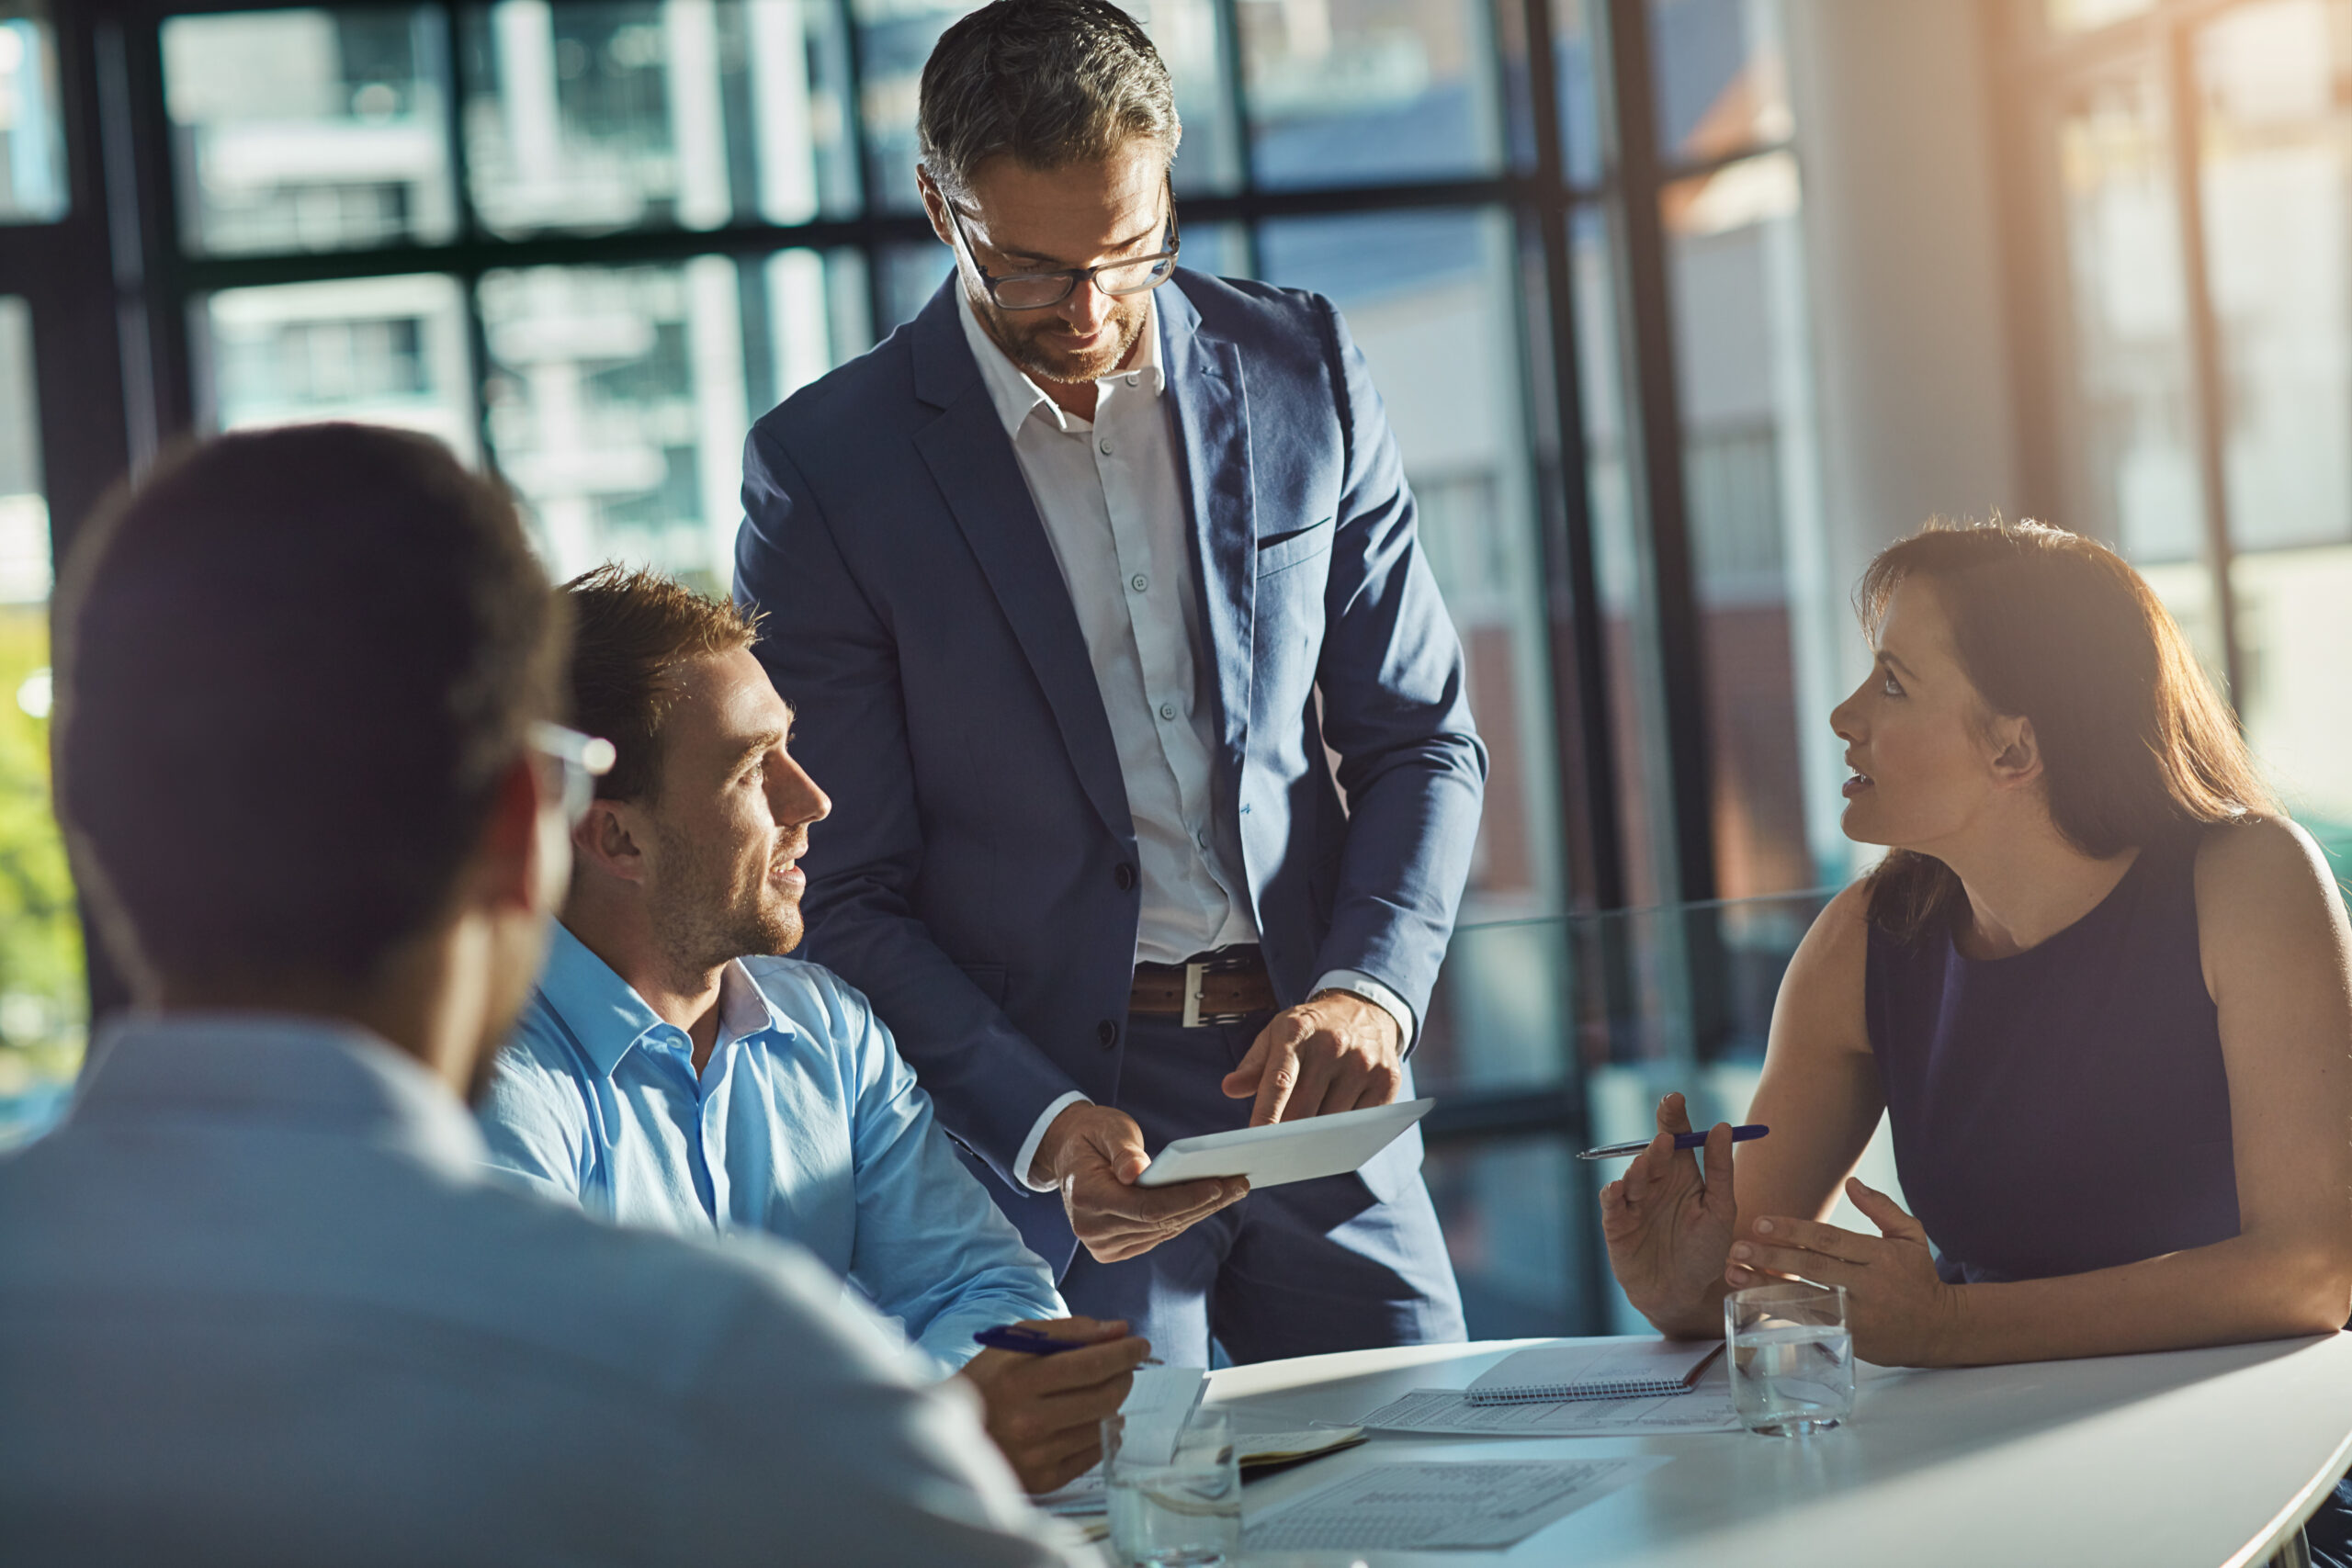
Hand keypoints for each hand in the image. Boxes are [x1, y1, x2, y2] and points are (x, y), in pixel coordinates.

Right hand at [957, 1317, 1154, 1492]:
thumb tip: (1119, 1330)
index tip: (1140, 1345)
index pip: (1089, 1364)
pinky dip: (1104, 1434)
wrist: (953, 1434)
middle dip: (1124, 1376)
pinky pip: (1094, 1454)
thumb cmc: (988, 1380)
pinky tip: (1097, 1420)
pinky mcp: (1044, 1480)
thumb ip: (1068, 1331)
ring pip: (1102, 1425)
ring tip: (1106, 1391)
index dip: (1123, 1353)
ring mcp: (1037, 1454)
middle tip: (1126, 1367)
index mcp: (1019, 1379)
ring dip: (1114, 1404)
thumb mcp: (1016, 1342)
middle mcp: (1028, 1419)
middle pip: (1102, 1396)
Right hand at [1031, 1102, 1246, 1262]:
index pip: (1146, 1207)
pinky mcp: (1114, 1250)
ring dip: (1199, 1212)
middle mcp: (1091, 1229)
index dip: (1185, 1199)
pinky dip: (1183, 1218)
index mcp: (1086, 1197)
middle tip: (1240, 1184)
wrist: (1070, 1154)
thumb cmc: (1094, 1135)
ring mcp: (1101, 1245)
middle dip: (1203, 1204)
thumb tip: (1136, 1173)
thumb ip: (1122, 1150)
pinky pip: (1156, 1235)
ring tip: (1232, 1190)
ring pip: (1162, 1231)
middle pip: (1160, 1222)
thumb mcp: (1107, 1128)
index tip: (1219, 1186)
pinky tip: (1209, 1202)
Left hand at [1221, 989, 1401, 1125]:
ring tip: (1306, 1131)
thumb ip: (1253, 1064)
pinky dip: (1344, 1130)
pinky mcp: (1388, 1079)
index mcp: (1298, 1031)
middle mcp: (1333, 1045)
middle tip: (1275, 1145)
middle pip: (1304, 1109)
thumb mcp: (1276, 1033)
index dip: (1266, 1113)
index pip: (1279, 1080)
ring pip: (1331, 1122)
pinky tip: (1335, 1124)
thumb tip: (1230, 1088)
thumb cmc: (1311, 1029)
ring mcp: (1364, 1062)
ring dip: (1315, 1134)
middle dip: (1286, 1132)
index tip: (1253, 1141)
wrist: (1364, 1008)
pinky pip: (1360, 1122)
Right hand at [1599, 1093, 1738, 1338]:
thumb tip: (1722, 1126)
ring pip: (1633, 1173)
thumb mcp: (1720, 1210)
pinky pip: (1611, 1201)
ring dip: (1641, 1166)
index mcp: (1682, 1174)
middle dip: (1657, 1141)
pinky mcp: (1616, 1222)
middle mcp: (1655, 1182)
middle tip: (1666, 1137)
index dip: (1673, 1116)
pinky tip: (1621, 1189)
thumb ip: (1719, 1170)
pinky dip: (1614, 1193)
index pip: (1675, 1136)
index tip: (1675, 1098)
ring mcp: (1634, 1201)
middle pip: (1652, 1151)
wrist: (1683, 1295)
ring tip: (1652, 1162)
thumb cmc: (1705, 1252)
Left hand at [1727, 1177, 1963, 1366]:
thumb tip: (1851, 1182)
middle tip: (1738, 1247)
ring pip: (1807, 1299)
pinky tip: (1752, 1302)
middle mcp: (1868, 1285)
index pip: (1830, 1239)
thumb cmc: (1919, 1277)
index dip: (1794, 1231)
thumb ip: (1881, 1207)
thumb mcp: (1910, 1236)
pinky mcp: (1851, 1338)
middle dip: (1773, 1257)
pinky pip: (1811, 1324)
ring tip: (1734, 1274)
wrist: (1940, 1329)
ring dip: (1766, 1286)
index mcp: (1881, 1255)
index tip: (1760, 1222)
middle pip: (1814, 1268)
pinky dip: (1780, 1312)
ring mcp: (1859, 1315)